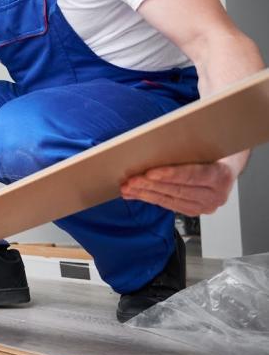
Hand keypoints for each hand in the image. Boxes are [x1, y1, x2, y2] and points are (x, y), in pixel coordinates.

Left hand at [120, 155, 239, 215]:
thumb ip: (188, 147)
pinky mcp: (194, 210)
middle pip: (178, 190)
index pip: (193, 176)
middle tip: (131, 180)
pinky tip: (134, 194)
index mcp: (222, 175)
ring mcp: (205, 205)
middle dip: (151, 185)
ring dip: (145, 194)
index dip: (170, 175)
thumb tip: (158, 144)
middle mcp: (216, 195)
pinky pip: (169, 204)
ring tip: (127, 188)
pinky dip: (150, 198)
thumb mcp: (206, 144)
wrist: (227, 164)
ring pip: (170, 200)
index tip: (149, 173)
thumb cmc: (215, 151)